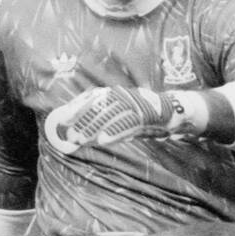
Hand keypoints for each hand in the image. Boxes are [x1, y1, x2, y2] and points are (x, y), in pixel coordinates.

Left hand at [44, 86, 196, 153]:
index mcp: (115, 94)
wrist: (171, 110)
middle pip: (98, 108)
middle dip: (82, 122)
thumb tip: (81, 129)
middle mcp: (123, 97)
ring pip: (110, 117)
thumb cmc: (142, 114)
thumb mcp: (120, 114)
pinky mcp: (144, 117)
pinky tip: (103, 141)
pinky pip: (126, 126)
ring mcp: (133, 106)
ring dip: (94, 129)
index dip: (77, 109)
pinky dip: (114, 133)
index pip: (92, 99)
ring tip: (81, 140)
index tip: (63, 120)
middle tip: (69, 135)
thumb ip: (103, 118)